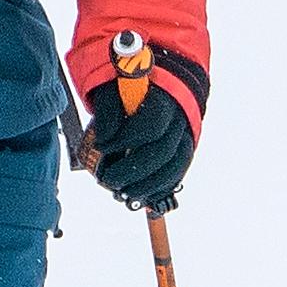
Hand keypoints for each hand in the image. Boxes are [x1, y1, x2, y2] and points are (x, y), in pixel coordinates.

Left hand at [81, 45, 205, 209]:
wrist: (156, 90)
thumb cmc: (128, 93)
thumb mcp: (113, 90)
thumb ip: (108, 112)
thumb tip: (103, 142)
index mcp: (162, 99)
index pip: (150, 124)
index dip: (125, 139)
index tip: (101, 147)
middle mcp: (178, 119)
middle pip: (162, 150)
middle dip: (134, 170)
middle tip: (109, 180)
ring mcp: (185, 137)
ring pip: (175, 166)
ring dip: (148, 185)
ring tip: (123, 193)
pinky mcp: (184, 152)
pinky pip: (178, 175)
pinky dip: (160, 189)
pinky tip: (143, 197)